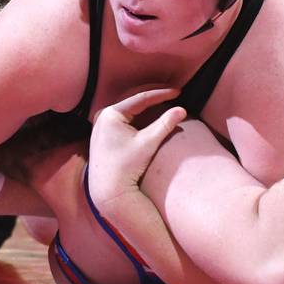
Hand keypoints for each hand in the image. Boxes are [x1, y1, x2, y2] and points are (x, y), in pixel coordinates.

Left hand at [88, 88, 186, 206]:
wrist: (108, 191)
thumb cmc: (126, 166)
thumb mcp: (148, 143)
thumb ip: (165, 124)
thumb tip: (182, 110)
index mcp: (110, 114)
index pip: (140, 98)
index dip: (161, 94)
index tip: (178, 92)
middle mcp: (103, 116)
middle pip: (133, 101)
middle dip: (153, 96)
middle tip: (172, 92)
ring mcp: (101, 125)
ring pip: (128, 109)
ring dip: (146, 105)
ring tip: (163, 100)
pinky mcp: (103, 135)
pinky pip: (123, 118)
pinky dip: (138, 115)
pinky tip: (150, 114)